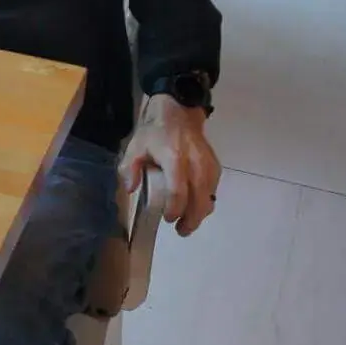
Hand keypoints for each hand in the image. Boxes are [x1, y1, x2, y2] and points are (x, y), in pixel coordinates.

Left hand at [122, 95, 220, 236]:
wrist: (179, 113)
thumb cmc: (155, 132)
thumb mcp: (136, 146)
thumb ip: (129, 167)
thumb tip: (130, 189)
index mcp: (175, 159)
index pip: (179, 191)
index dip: (175, 209)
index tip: (168, 219)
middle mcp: (196, 164)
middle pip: (199, 199)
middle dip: (191, 219)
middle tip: (181, 231)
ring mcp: (208, 165)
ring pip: (209, 196)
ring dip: (200, 214)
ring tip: (188, 225)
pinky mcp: (215, 166)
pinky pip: (213, 189)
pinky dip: (206, 201)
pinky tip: (196, 208)